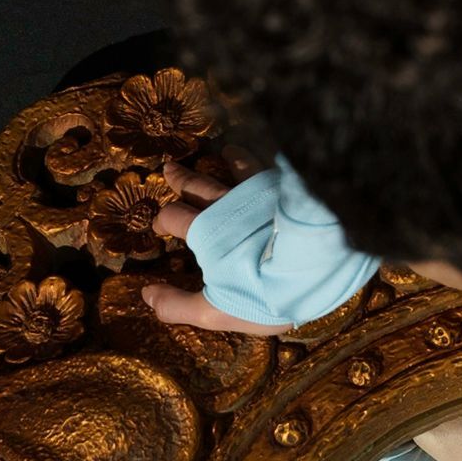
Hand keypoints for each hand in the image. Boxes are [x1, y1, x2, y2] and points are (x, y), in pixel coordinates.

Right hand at [142, 155, 296, 336]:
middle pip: (199, 186)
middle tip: (169, 167)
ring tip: (225, 150)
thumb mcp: (216, 310)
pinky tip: (272, 156)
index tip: (160, 222)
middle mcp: (229, 205)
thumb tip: (146, 295)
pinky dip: (267, 159)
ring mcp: (260, 194)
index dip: (164, 218)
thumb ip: (178, 305)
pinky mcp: (288, 190)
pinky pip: (273, 168)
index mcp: (207, 232)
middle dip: (182, 178)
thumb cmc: (263, 292)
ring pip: (239, 169)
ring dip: (229, 159)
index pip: (175, 216)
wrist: (315, 268)